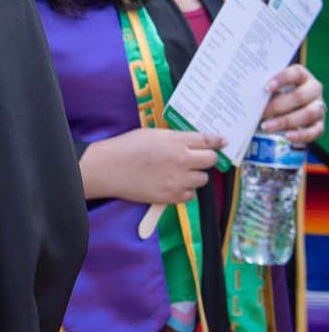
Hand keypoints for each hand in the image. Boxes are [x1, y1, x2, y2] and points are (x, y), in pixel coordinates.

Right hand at [81, 127, 225, 206]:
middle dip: (207, 159)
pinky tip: (173, 185)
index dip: (217, 142)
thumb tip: (193, 142)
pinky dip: (185, 191)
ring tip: (180, 174)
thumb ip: (176, 138)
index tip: (222, 142)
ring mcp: (177, 180)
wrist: (109, 168)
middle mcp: (181, 160)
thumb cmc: (127, 147)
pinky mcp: (170, 197)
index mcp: (177, 141)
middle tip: (199, 160)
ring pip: (202, 180)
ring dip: (195, 176)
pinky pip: (190, 196)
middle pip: (210, 161)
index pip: (207, 141)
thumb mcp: (154, 134)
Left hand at [260, 65, 324, 145]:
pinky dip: (301, 135)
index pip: (295, 73)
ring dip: (285, 121)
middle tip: (260, 113)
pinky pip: (314, 131)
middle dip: (278, 106)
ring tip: (266, 127)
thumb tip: (243, 92)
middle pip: (300, 96)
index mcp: (302, 76)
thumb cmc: (274, 96)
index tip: (266, 87)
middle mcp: (313, 90)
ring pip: (307, 114)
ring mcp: (318, 107)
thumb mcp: (269, 90)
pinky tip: (287, 136)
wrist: (285, 111)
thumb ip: (261, 90)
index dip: (282, 79)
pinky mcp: (319, 125)